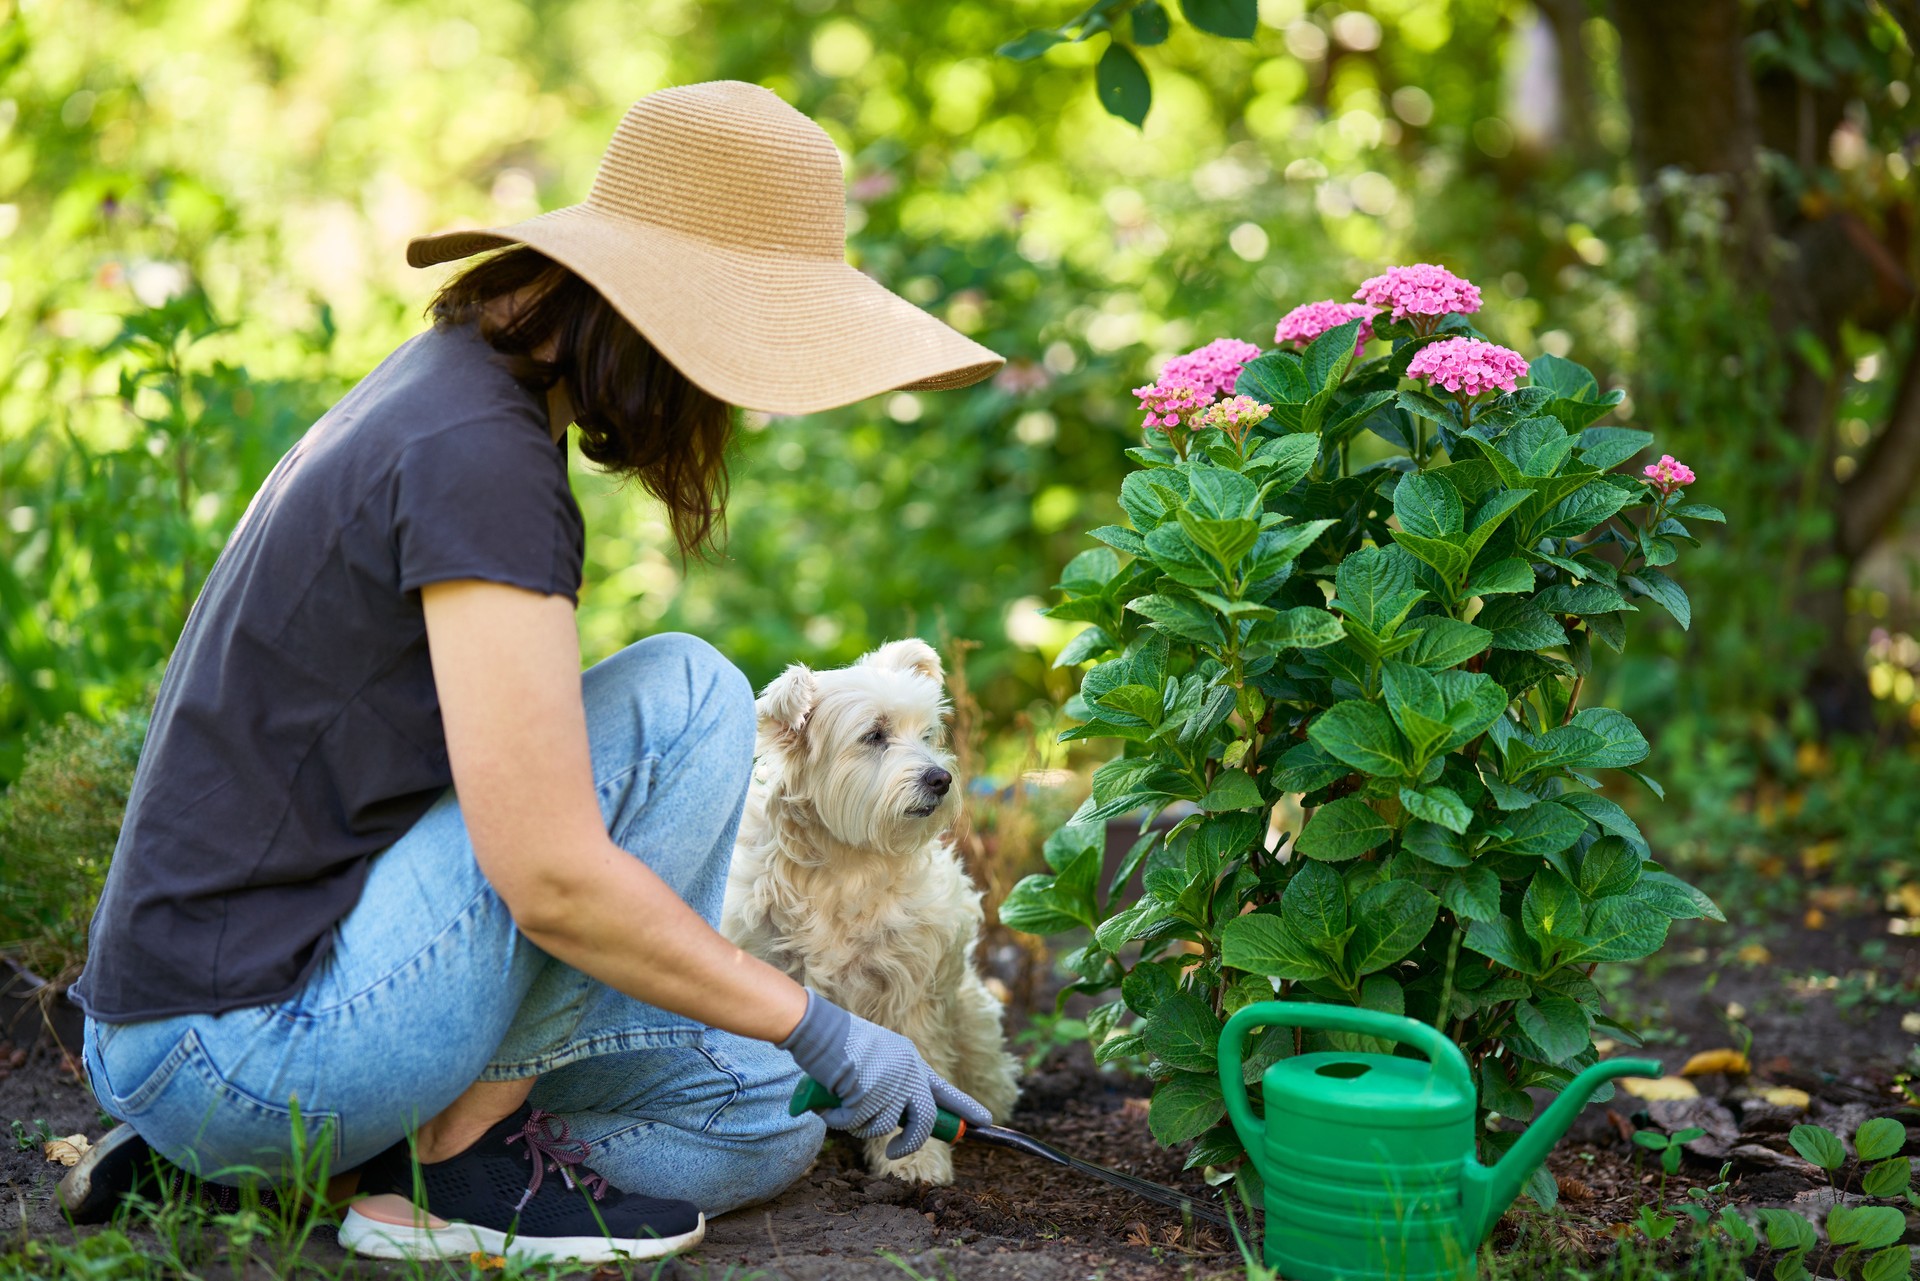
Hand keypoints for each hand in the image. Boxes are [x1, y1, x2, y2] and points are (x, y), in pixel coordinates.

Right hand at [777, 990, 991, 1158]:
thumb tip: (894, 1118)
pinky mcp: (867, 1093)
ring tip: (842, 1106)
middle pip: (923, 1120)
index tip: (986, 1121)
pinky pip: (855, 1124)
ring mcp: (889, 1082)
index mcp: (910, 1061)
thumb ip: (891, 1081)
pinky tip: (829, 1103)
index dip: (966, 1108)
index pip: (945, 1089)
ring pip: (881, 1127)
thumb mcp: (877, 1057)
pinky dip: (838, 1119)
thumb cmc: (839, 1044)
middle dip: (909, 1142)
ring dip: (859, 1125)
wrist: (818, 1027)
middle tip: (894, 1150)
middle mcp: (906, 1071)